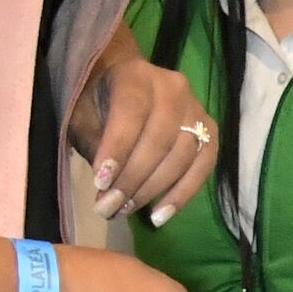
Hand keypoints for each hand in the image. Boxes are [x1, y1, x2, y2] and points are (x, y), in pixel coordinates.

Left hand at [72, 42, 215, 224]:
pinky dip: (182, 194)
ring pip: (182, 156)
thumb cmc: (97, 101)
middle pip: (160, 139)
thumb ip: (94, 144)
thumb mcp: (83, 115)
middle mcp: (173, 88)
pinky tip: (160, 216)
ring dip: (153, 190)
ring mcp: (196, 109)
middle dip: (133, 179)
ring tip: (127, 210)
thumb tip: (108, 187)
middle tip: (109, 207)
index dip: (118, 149)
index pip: (132, 112)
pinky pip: (203, 166)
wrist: (125, 84)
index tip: (100, 183)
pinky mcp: (209, 131)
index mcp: (136, 75)